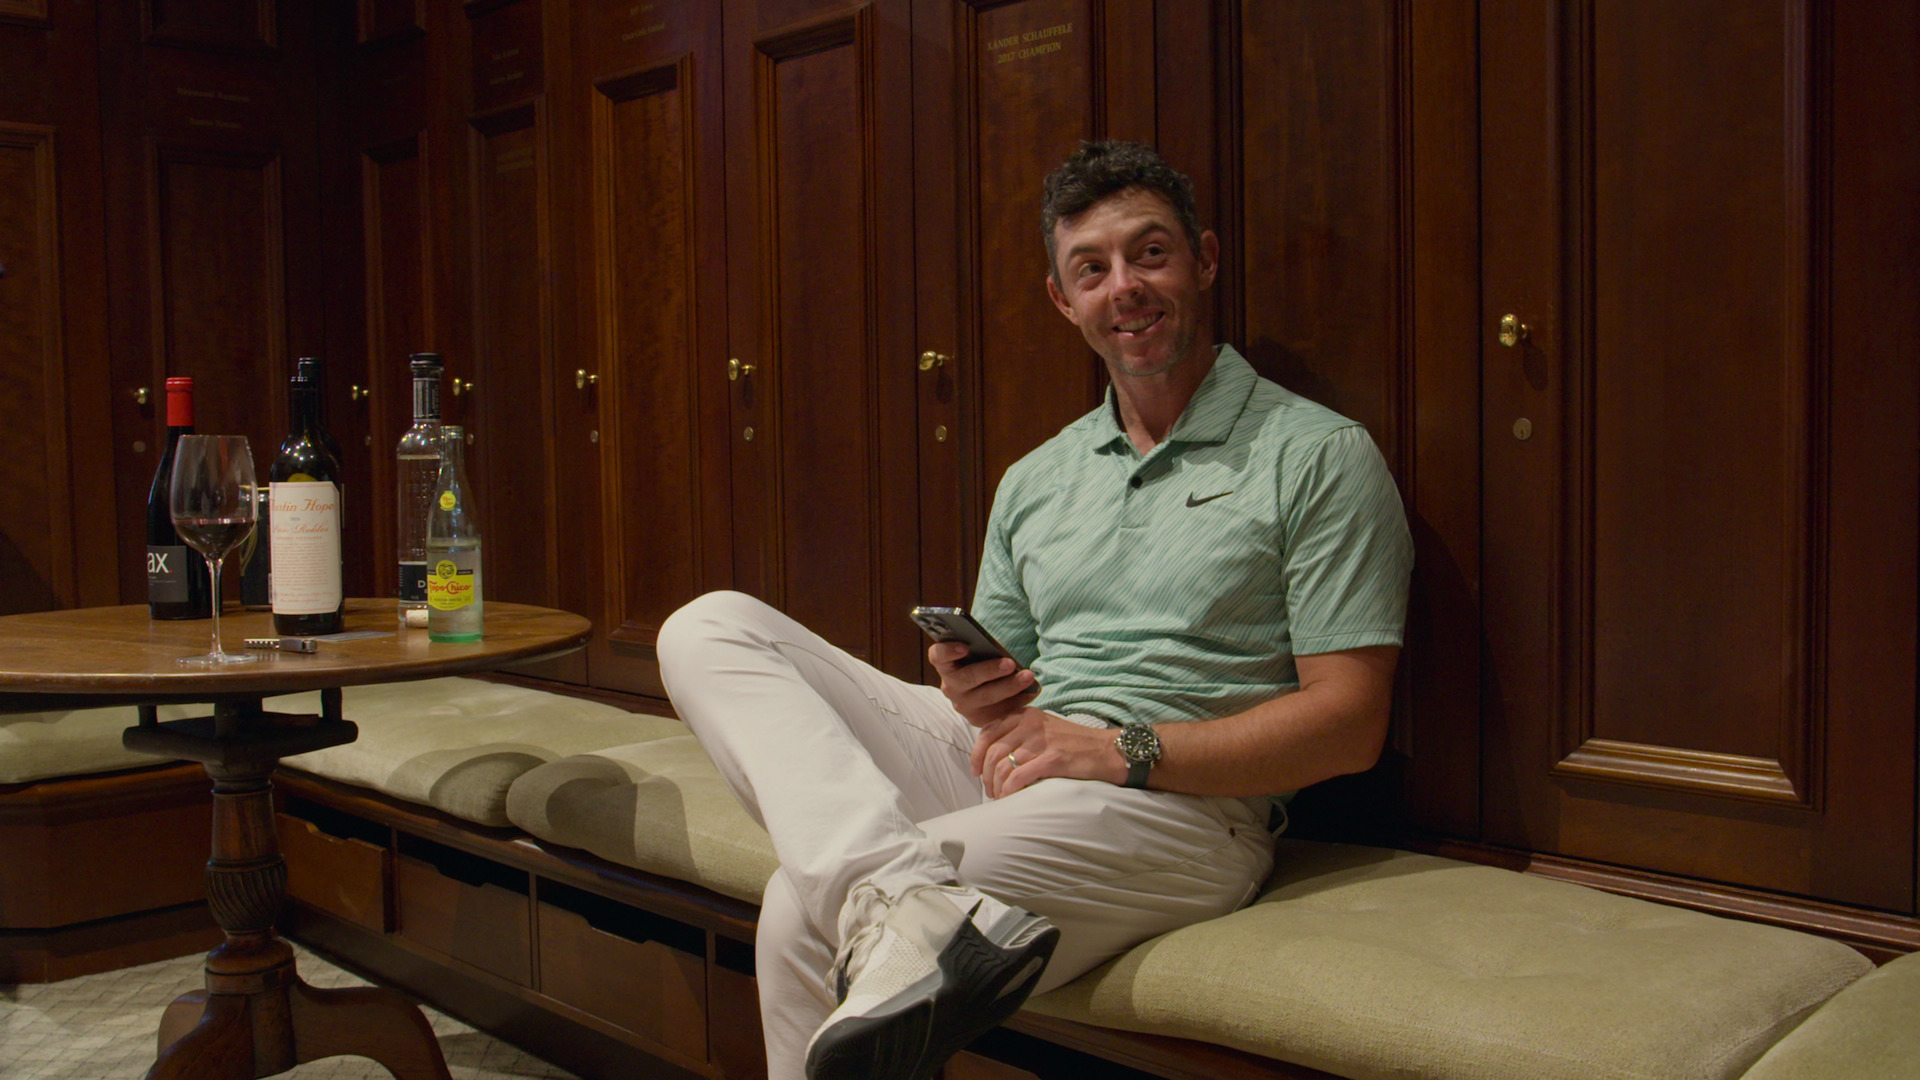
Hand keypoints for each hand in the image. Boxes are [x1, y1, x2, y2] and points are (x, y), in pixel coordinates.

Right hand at [930, 641, 1038, 726]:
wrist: (986, 691)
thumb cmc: (983, 662)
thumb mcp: (978, 654)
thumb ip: (981, 649)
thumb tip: (1000, 650)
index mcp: (945, 665)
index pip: (937, 656)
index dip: (948, 651)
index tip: (965, 647)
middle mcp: (951, 686)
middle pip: (967, 678)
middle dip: (990, 670)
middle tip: (1010, 663)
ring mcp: (964, 705)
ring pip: (986, 696)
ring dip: (1009, 686)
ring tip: (1028, 676)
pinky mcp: (979, 720)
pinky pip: (998, 712)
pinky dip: (1017, 701)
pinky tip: (1032, 691)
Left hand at [971, 708, 1125, 797]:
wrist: (1107, 751)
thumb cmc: (1075, 744)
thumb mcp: (1044, 729)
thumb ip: (1020, 734)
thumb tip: (993, 756)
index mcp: (1026, 715)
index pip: (988, 732)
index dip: (976, 754)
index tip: (975, 771)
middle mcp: (1030, 724)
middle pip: (992, 752)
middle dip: (986, 775)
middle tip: (989, 790)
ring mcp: (1041, 741)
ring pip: (1002, 766)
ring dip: (996, 786)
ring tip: (999, 797)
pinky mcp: (1051, 759)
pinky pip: (1018, 777)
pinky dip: (1009, 791)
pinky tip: (1010, 798)